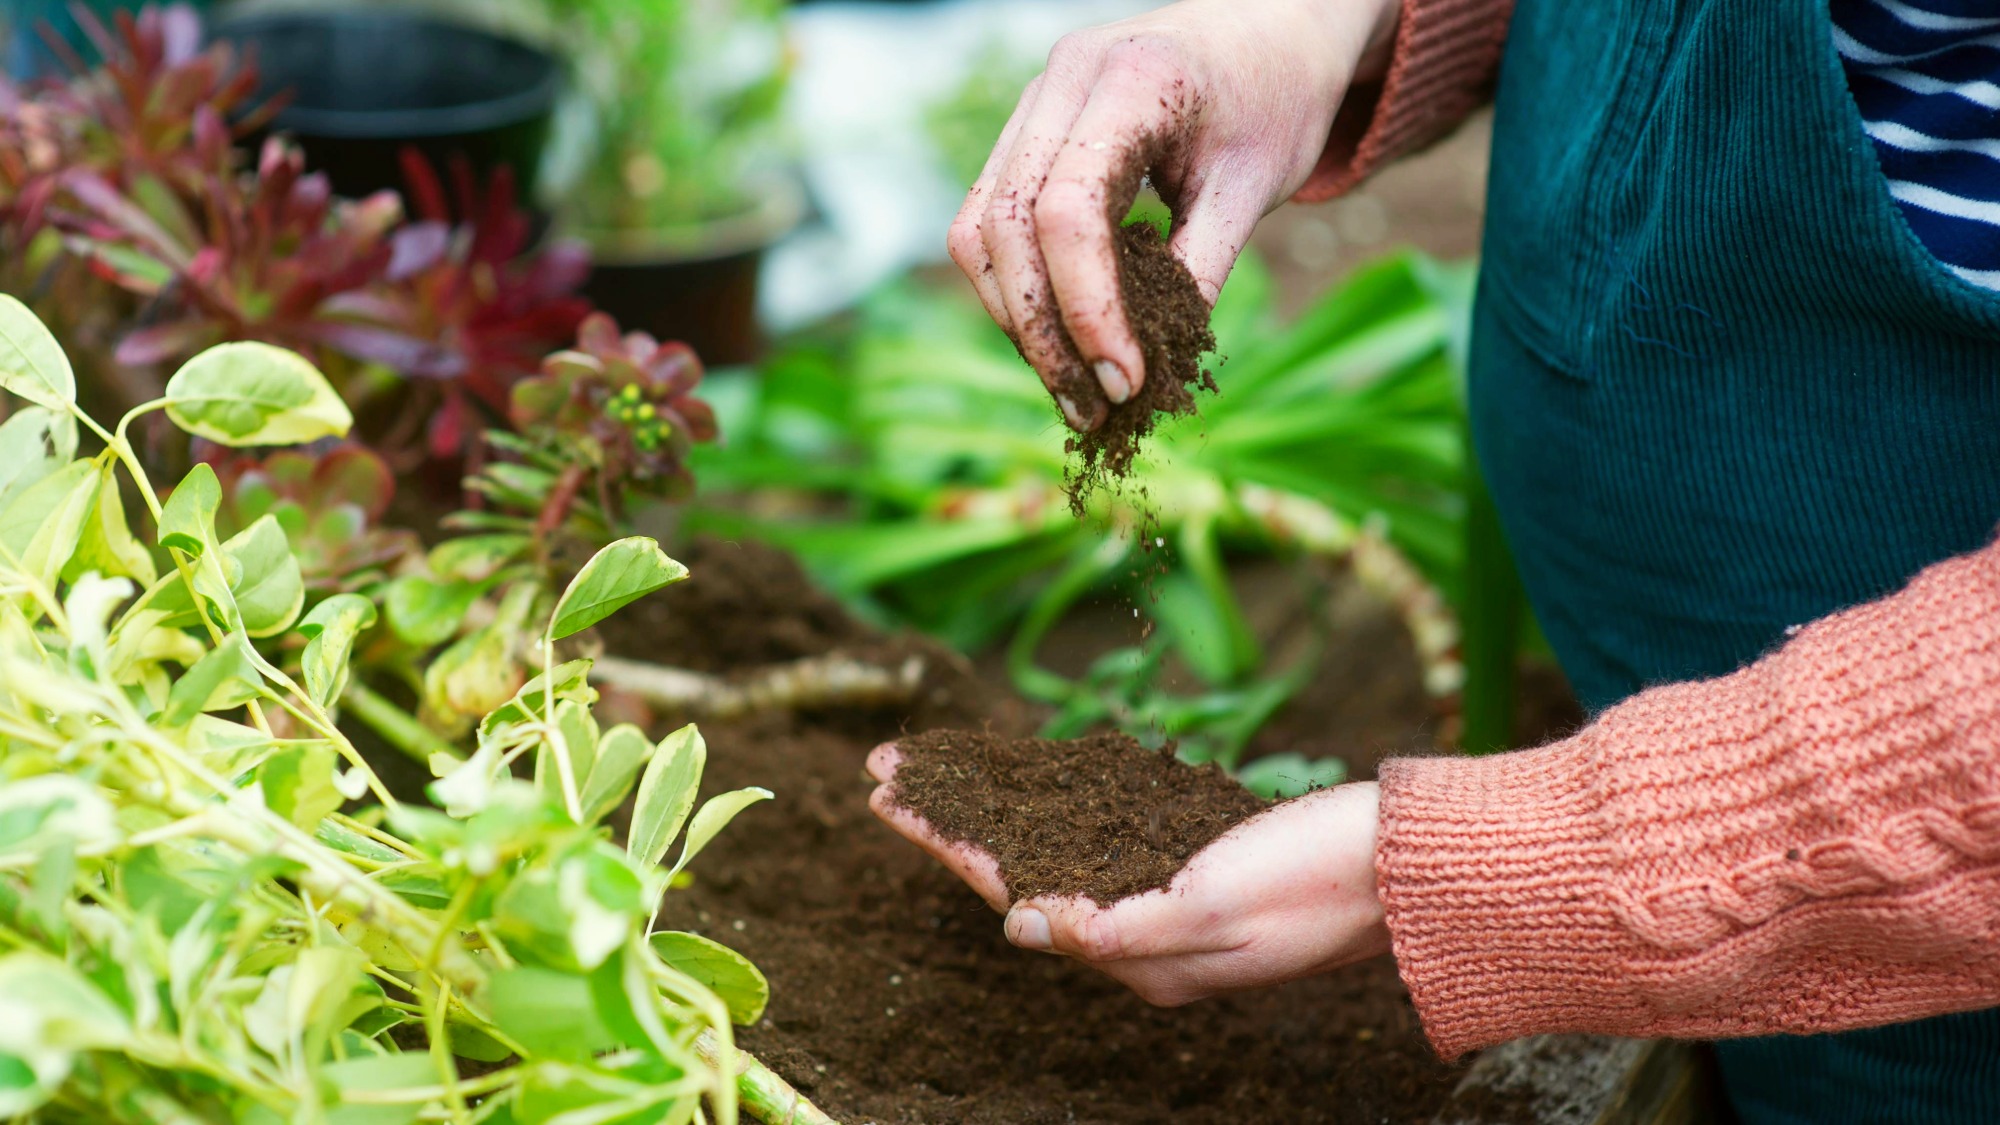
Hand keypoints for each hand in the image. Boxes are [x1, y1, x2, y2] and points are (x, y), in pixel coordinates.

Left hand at [866, 743, 1392, 1005]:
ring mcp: (1173, 901)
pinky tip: (1042, 784)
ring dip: (996, 806)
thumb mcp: (1212, 909)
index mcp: (1140, 954)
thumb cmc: (1320, 880)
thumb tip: (1017, 927)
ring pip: (1058, 847)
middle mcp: (1145, 935)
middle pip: (1020, 867)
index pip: (1011, 890)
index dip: (944, 838)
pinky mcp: (1202, 866)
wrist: (1412, 868)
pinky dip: (1061, 804)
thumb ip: (1112, 924)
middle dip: (953, 817)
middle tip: (889, 765)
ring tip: (944, 767)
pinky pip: (1108, 834)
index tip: (885, 792)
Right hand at [948, 0, 1398, 429]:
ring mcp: (1032, 102)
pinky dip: (1019, 290)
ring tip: (1077, 392)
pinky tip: (1064, 341)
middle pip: (1006, 227)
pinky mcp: (1025, 132)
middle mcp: (1061, 80)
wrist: (1269, 28)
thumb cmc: (1275, 99)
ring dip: (1020, 321)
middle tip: (1095, 410)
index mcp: (1131, 79)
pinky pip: (990, 222)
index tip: (1125, 382)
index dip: (1086, 308)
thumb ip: (1199, 271)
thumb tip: (1150, 375)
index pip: (1068, 210)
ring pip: (979, 231)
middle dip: (1044, 333)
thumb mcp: (1255, 187)